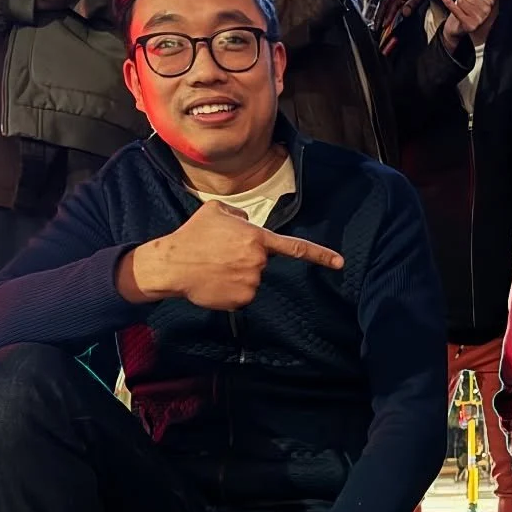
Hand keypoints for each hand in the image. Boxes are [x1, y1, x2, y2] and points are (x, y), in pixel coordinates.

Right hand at [119, 197, 343, 309]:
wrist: (172, 264)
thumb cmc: (193, 235)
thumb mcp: (217, 211)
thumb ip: (240, 216)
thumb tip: (248, 224)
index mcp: (257, 238)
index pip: (295, 248)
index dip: (320, 255)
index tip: (340, 262)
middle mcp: (258, 261)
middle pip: (262, 262)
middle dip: (246, 258)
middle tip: (221, 254)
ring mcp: (250, 283)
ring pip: (252, 279)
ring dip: (237, 274)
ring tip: (214, 267)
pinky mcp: (240, 300)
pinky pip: (242, 294)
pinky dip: (230, 290)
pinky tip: (213, 281)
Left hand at [440, 0, 509, 45]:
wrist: (460, 27)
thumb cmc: (470, 9)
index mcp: (492, 1)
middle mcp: (487, 11)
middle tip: (465, 5)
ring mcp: (479, 19)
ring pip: (460, 0)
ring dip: (457, 3)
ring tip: (461, 9)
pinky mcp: (468, 25)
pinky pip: (454, 8)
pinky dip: (447, 0)